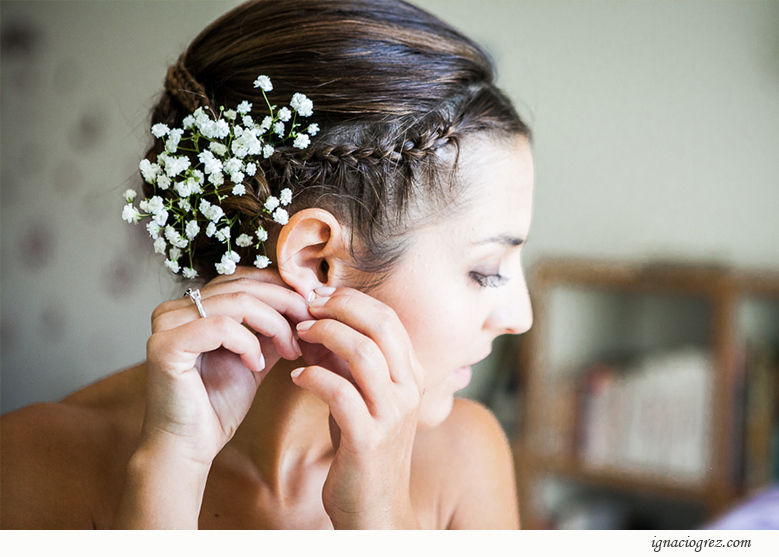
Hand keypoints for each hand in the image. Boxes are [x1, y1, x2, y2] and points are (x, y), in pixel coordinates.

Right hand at [141, 266, 310, 467]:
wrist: (189, 448)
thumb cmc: (217, 406)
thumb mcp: (255, 356)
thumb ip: (271, 329)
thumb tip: (303, 303)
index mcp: (193, 306)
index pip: (244, 278)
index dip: (282, 288)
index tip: (312, 307)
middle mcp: (175, 308)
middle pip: (242, 285)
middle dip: (285, 303)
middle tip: (311, 325)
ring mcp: (166, 323)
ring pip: (237, 302)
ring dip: (274, 324)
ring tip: (290, 350)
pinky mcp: (166, 344)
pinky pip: (220, 326)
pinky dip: (248, 343)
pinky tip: (256, 366)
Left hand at [290, 287, 424, 528]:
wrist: (374, 509)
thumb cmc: (363, 449)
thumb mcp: (362, 398)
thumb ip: (347, 362)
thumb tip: (317, 323)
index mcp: (411, 375)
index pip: (389, 318)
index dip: (353, 299)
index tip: (320, 295)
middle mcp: (409, 389)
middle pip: (381, 325)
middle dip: (340, 306)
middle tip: (307, 306)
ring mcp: (392, 414)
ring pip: (363, 353)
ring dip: (325, 335)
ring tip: (299, 335)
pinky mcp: (369, 439)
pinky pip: (340, 393)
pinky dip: (314, 377)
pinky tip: (297, 377)